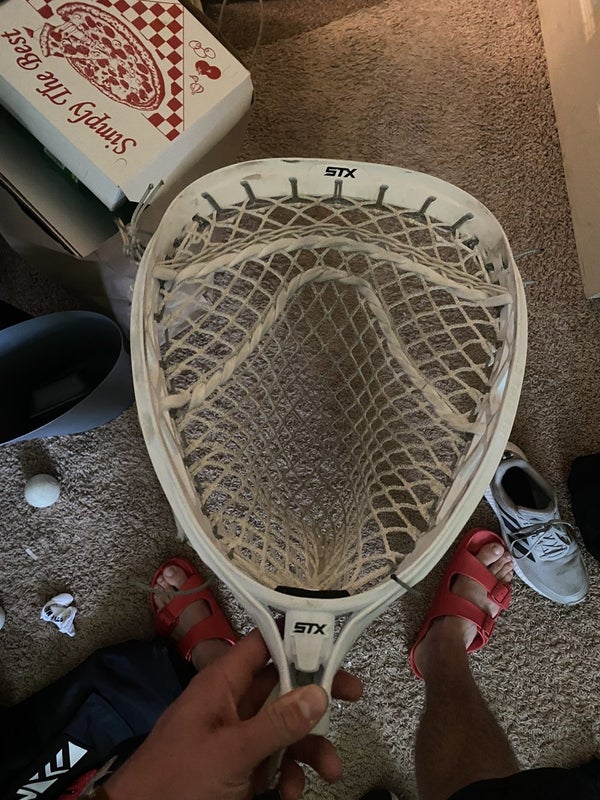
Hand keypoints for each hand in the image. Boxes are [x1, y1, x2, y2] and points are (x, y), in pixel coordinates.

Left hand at [103, 629, 362, 799]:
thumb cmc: (177, 779)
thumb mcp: (231, 752)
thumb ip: (276, 724)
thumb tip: (320, 692)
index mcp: (221, 683)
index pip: (264, 644)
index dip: (297, 638)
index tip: (334, 642)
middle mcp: (231, 702)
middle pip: (282, 685)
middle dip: (316, 696)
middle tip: (353, 696)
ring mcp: (236, 736)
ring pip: (284, 727)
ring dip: (309, 747)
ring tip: (330, 771)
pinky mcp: (239, 767)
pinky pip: (274, 759)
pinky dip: (289, 774)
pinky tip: (292, 794)